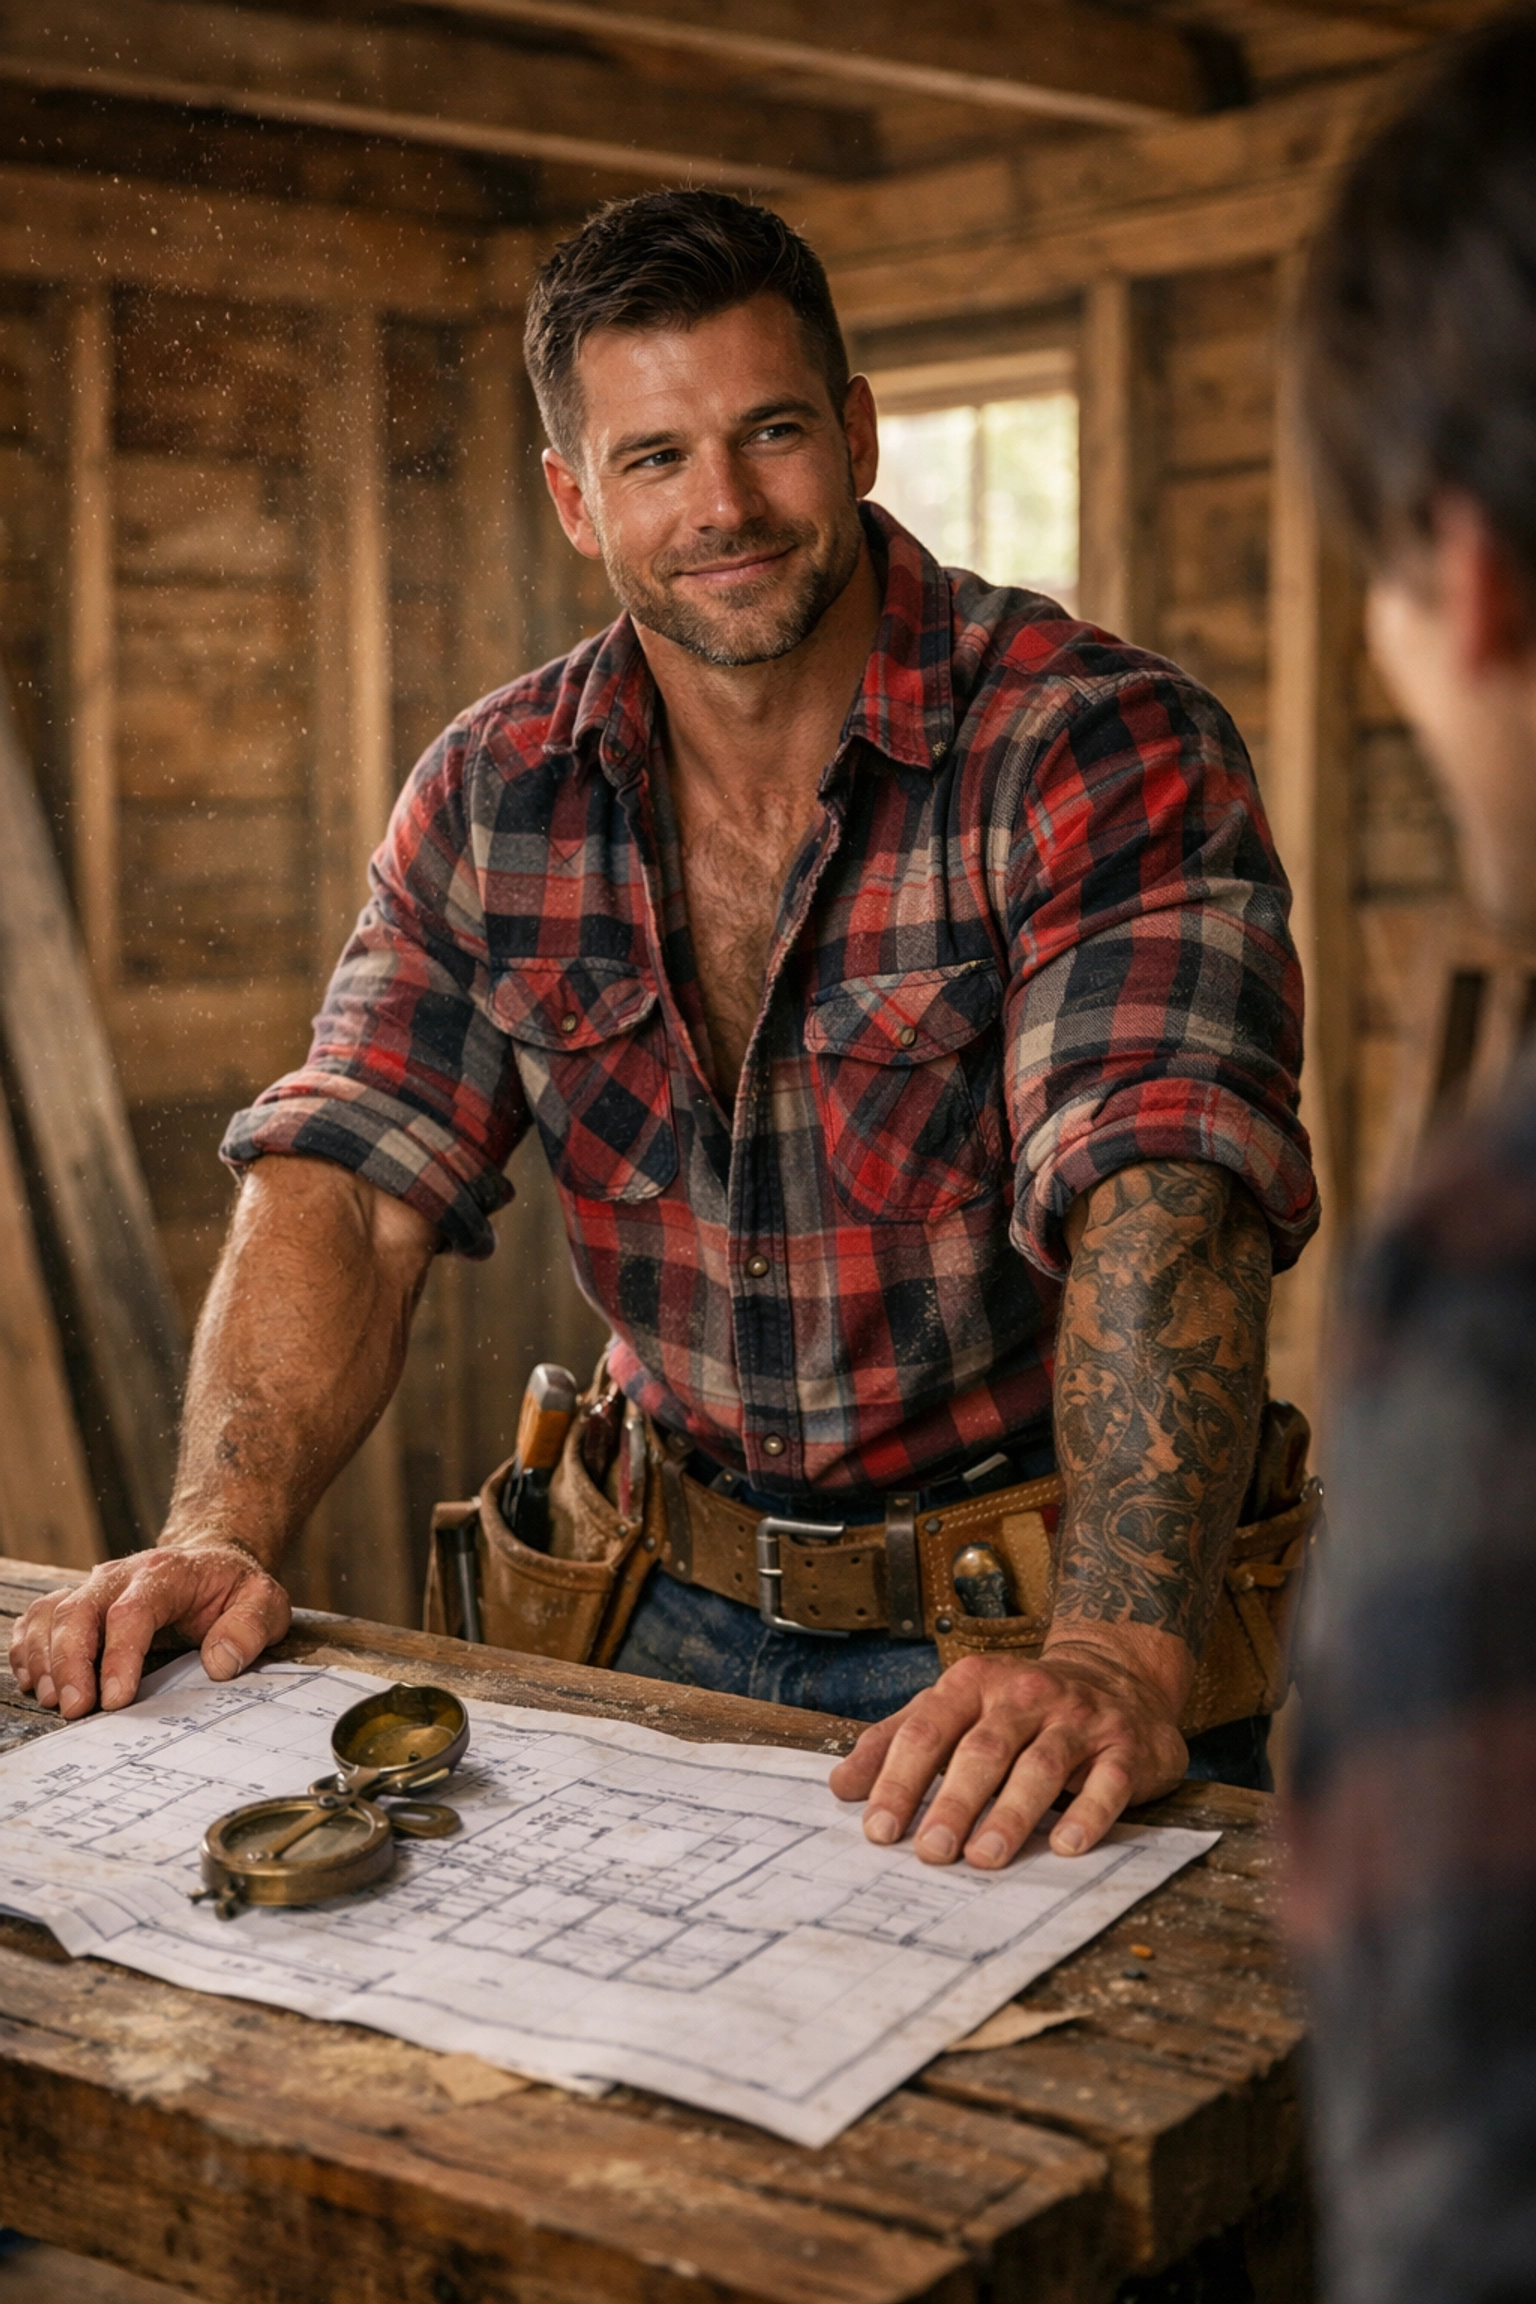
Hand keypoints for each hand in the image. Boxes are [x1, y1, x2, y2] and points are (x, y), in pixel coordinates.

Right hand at [8, 1543, 290, 1719]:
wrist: (211, 1563)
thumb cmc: (233, 1590)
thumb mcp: (264, 1603)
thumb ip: (249, 1629)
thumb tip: (220, 1663)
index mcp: (167, 1574)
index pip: (132, 1612)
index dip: (118, 1657)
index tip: (115, 1699)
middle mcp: (121, 1575)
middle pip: (79, 1611)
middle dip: (70, 1663)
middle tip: (75, 1710)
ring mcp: (95, 1586)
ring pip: (52, 1613)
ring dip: (45, 1659)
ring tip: (55, 1701)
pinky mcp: (79, 1601)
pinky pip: (39, 1617)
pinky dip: (29, 1648)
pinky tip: (35, 1681)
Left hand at [828, 1637, 1187, 1866]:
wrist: (1117, 1676)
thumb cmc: (1020, 1707)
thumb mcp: (956, 1709)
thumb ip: (899, 1741)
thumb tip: (842, 1786)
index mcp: (974, 1683)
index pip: (928, 1729)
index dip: (900, 1779)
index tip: (878, 1828)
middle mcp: (1025, 1694)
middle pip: (983, 1749)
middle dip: (953, 1801)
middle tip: (930, 1851)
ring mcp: (1078, 1718)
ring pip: (1040, 1765)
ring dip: (1012, 1813)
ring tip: (985, 1856)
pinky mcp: (1124, 1747)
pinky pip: (1108, 1781)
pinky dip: (1088, 1813)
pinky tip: (1066, 1845)